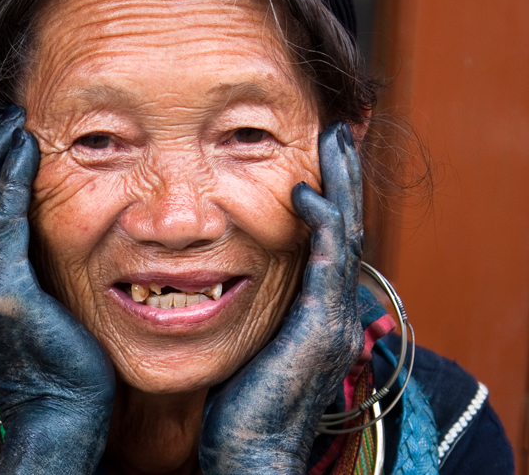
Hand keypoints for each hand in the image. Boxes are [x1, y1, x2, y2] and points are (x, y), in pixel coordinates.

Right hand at [0, 107, 114, 474]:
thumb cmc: (54, 358)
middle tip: (0, 113)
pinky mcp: (3, 294)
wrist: (62, 413)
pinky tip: (30, 149)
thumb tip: (18, 226)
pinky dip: (13, 178)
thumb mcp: (18, 308)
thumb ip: (8, 267)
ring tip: (13, 118)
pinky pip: (3, 220)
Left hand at [199, 122, 364, 473]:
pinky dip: (322, 223)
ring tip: (333, 140)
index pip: (330, 241)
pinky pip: (328, 262)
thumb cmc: (241, 404)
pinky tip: (304, 191)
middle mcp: (335, 310)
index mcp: (318, 311)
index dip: (328, 197)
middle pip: (346, 227)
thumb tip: (227, 283)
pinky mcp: (319, 327)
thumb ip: (252, 309)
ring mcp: (333, 317)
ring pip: (346, 235)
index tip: (314, 159)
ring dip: (341, 184)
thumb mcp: (251, 345)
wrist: (252, 454)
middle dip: (342, 178)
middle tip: (335, 132)